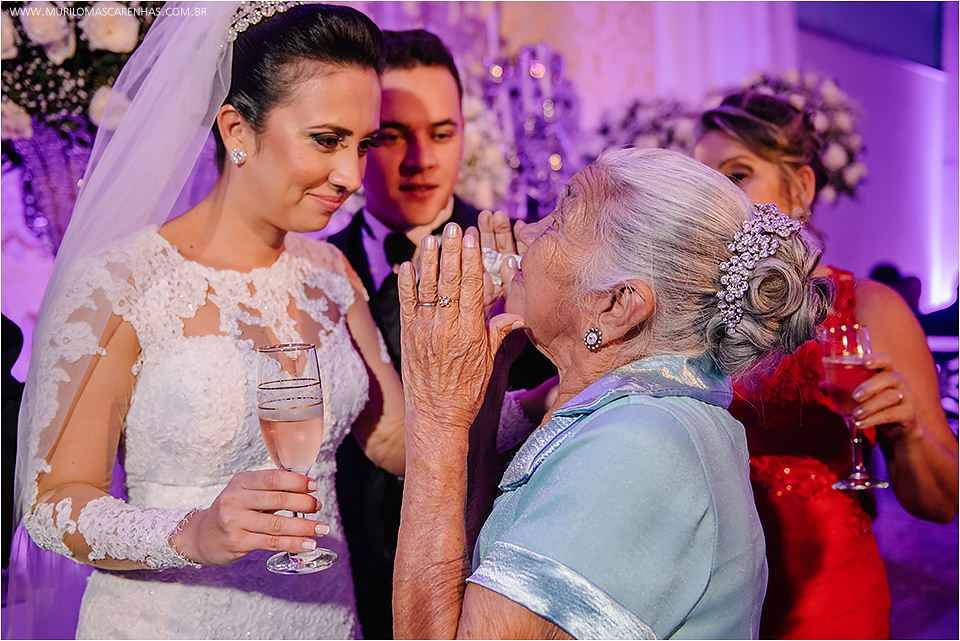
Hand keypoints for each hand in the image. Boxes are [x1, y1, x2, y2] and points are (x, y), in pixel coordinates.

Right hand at [170, 469, 326, 565]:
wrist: (200, 536)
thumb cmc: (230, 511)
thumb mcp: (244, 492)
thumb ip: (269, 489)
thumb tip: (306, 488)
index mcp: (240, 482)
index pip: (273, 478)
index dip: (297, 482)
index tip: (314, 487)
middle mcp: (235, 500)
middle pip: (278, 500)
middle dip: (304, 504)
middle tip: (318, 507)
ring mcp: (235, 522)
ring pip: (278, 524)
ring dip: (304, 527)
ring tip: (322, 528)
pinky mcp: (238, 542)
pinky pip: (272, 542)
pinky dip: (293, 543)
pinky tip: (308, 544)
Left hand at [398, 223, 523, 433]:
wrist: (437, 416)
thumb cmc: (468, 391)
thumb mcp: (490, 363)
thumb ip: (499, 334)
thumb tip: (517, 314)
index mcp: (470, 332)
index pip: (472, 287)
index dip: (472, 259)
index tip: (474, 238)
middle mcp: (446, 328)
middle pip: (450, 281)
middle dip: (453, 252)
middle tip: (456, 227)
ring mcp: (425, 330)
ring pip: (428, 288)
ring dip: (430, 260)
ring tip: (434, 237)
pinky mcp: (408, 337)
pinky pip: (407, 305)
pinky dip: (406, 284)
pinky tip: (407, 265)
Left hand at [850, 353, 919, 438]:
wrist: (899, 426)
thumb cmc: (876, 402)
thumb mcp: (862, 394)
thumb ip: (842, 388)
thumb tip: (821, 385)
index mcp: (886, 372)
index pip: (885, 360)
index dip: (875, 359)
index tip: (863, 362)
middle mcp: (898, 382)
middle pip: (888, 378)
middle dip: (870, 386)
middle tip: (854, 396)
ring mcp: (906, 397)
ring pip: (890, 398)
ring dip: (870, 407)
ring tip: (855, 415)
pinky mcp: (908, 414)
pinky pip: (892, 414)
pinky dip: (875, 419)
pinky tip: (861, 424)